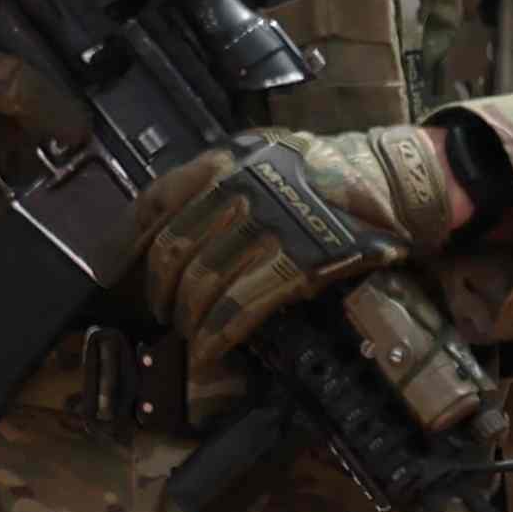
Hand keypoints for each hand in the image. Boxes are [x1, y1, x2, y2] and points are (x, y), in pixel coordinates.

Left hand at [127, 124, 471, 374]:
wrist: (398, 186)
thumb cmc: (329, 175)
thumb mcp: (266, 158)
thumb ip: (220, 182)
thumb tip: (170, 228)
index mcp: (227, 160)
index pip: (155, 202)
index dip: (126, 243)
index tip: (114, 273)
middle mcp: (243, 188)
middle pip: (174, 250)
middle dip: (160, 292)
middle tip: (164, 312)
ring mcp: (271, 226)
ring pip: (203, 283)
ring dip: (188, 320)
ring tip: (189, 335)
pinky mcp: (300, 262)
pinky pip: (240, 307)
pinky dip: (217, 336)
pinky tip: (209, 353)